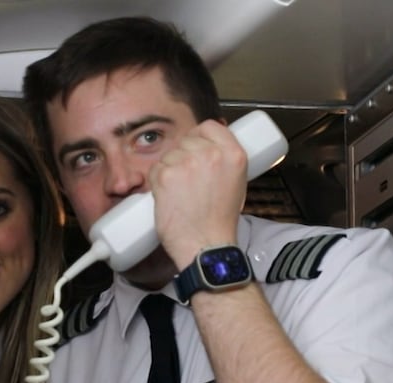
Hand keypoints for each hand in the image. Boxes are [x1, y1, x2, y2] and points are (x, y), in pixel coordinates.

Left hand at [149, 119, 247, 270]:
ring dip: (170, 170)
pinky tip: (169, 197)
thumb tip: (209, 150)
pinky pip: (155, 169)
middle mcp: (211, 154)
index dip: (200, 135)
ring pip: (169, 155)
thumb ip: (224, 163)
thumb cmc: (220, 221)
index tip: (196, 145)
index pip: (210, 126)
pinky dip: (158, 182)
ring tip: (181, 193)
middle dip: (183, 156)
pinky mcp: (166, 175)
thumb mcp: (237, 183)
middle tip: (187, 180)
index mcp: (233, 154)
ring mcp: (186, 163)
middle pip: (186, 140)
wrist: (206, 245)